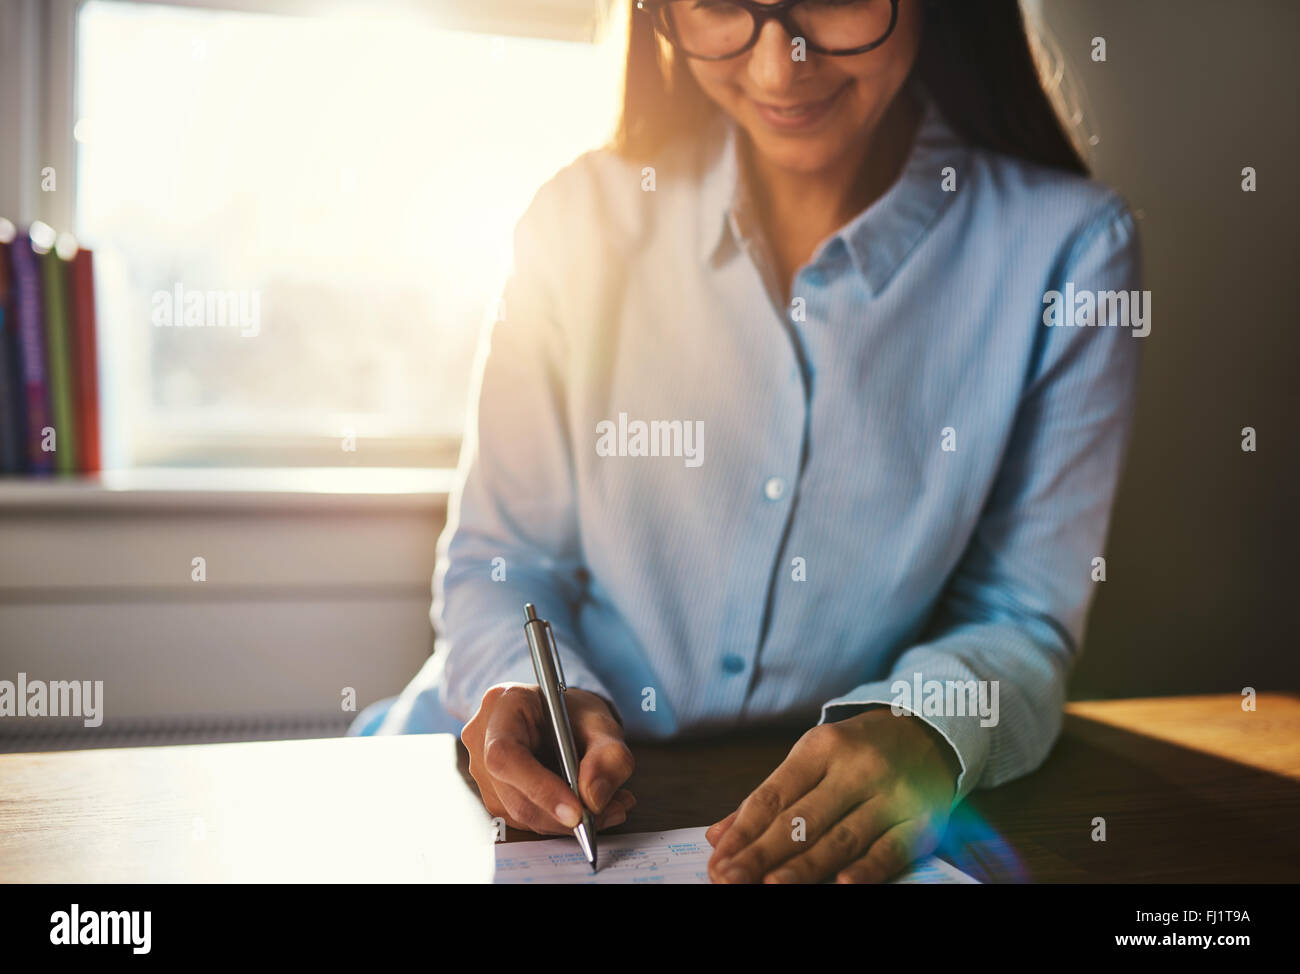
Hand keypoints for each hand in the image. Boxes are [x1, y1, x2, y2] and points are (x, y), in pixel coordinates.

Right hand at [462, 683, 635, 834]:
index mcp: (504, 703)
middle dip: (562, 813)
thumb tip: (594, 798)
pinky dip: (558, 821)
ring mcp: (483, 769)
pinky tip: (586, 807)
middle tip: (606, 813)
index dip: (540, 788)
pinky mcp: (494, 795)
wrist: (562, 719)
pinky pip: (524, 819)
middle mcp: (482, 737)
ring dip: (566, 821)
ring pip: (520, 813)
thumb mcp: (602, 723)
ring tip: (607, 807)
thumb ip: (608, 756)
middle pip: (513, 793)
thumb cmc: (574, 714)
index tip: (577, 811)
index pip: (506, 753)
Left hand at [705, 708, 959, 882]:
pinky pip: (891, 850)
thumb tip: (718, 835)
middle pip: (802, 820)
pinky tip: (842, 885)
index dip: (743, 831)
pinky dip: (867, 869)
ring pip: (841, 838)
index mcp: (821, 747)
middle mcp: (855, 769)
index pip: (774, 795)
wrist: (931, 731)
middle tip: (730, 879)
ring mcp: (890, 795)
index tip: (718, 861)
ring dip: (803, 867)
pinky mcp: (921, 821)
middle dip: (762, 854)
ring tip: (769, 886)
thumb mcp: (813, 757)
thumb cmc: (859, 751)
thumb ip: (769, 797)